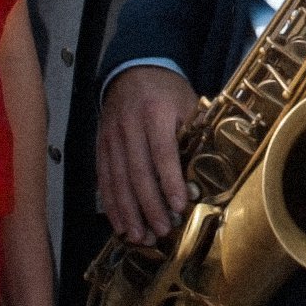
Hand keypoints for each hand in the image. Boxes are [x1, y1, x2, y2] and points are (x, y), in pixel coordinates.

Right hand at [98, 66, 199, 245]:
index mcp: (155, 113)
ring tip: (140, 236)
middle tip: (162, 230)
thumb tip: (206, 171)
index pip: (162, 152)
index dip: (170, 181)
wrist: (133, 69)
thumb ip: (195, 133)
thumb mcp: (188, 103)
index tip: (180, 206)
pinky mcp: (100, 145)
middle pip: (138, 172)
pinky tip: (120, 224)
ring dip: (129, 212)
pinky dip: (111, 204)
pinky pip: (104, 179)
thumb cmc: (167, 92)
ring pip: (117, 180)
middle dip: (149, 205)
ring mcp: (111, 137)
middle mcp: (129, 126)